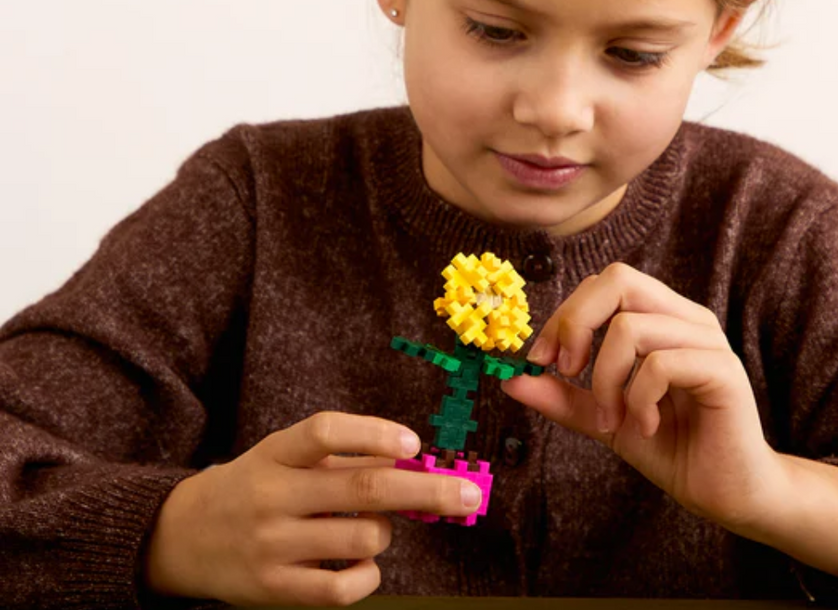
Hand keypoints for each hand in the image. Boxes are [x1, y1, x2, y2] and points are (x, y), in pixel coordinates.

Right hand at [142, 411, 481, 606]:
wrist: (181, 537)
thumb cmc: (256, 486)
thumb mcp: (284, 457)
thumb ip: (342, 457)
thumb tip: (413, 459)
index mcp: (276, 453)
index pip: (325, 432)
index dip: (374, 434)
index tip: (414, 443)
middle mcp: (273, 496)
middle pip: (362, 488)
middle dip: (426, 490)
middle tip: (471, 494)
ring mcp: (272, 546)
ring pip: (363, 538)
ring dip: (385, 531)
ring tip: (369, 526)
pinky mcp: (274, 590)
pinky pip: (342, 588)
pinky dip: (368, 575)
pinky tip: (361, 564)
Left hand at [501, 262, 784, 531]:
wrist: (727, 493)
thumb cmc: (670, 448)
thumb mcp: (603, 417)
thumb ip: (562, 395)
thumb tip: (511, 378)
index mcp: (662, 317)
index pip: (606, 283)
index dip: (566, 314)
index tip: (541, 361)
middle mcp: (686, 317)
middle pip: (618, 281)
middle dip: (577, 324)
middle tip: (567, 372)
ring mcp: (707, 340)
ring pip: (630, 326)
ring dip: (605, 379)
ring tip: (611, 418)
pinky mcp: (722, 371)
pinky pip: (660, 364)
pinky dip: (638, 398)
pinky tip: (644, 426)